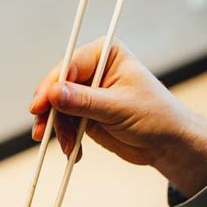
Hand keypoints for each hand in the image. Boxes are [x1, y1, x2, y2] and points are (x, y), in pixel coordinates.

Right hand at [30, 39, 206, 198]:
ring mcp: (88, 94)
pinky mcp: (86, 115)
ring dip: (59, 129)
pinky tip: (73, 151)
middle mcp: (94, 71)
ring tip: (69, 148)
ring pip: (58, 108)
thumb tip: (53, 94)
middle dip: (51, 112)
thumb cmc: (155, 117)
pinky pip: (65, 124)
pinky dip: (66, 138)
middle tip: (42, 132)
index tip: (39, 106)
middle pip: (58, 87)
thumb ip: (84, 101)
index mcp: (105, 55)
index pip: (69, 66)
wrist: (167, 144)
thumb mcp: (118, 108)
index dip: (51, 86)